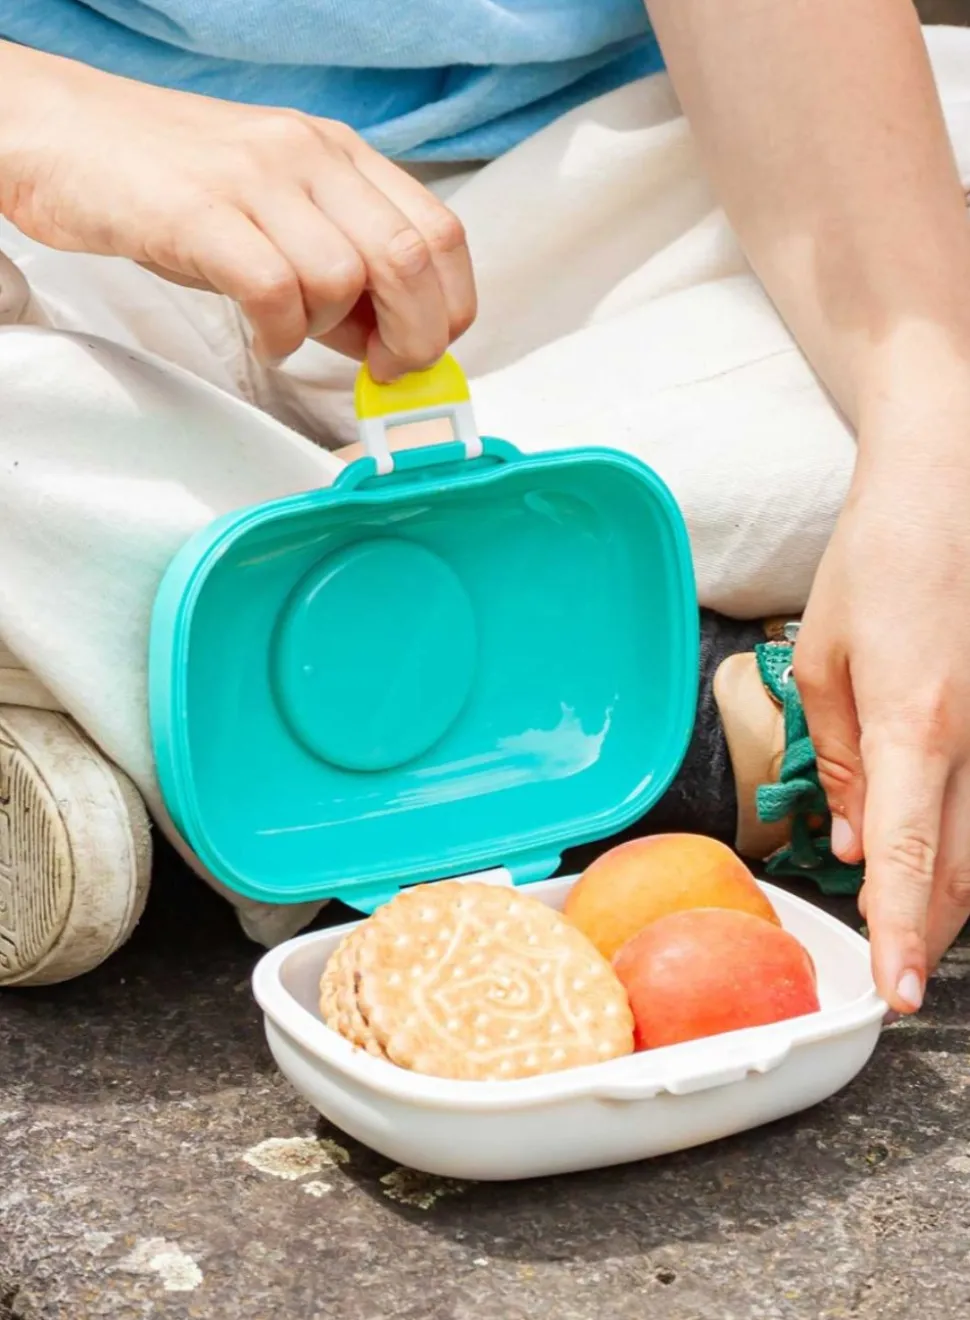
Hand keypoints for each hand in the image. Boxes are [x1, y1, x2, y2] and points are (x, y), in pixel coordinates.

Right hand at [0, 44, 474, 377]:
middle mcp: (311, 156)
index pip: (440, 233)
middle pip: (409, 259)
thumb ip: (344, 277)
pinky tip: (261, 335)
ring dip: (326, 332)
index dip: (448, 308)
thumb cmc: (175, 186)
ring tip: (287, 331)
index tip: (421, 352)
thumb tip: (395, 347)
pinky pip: (275, 292)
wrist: (66, 138)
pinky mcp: (202, 212)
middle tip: (381, 371)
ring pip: (342, 279)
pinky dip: (279, 335)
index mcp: (342, 155)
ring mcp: (257, 179)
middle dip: (412, 338)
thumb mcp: (278, 217)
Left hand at [795, 393, 969, 1013]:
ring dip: (953, 894)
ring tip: (919, 929)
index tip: (895, 992)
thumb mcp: (823, 661)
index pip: (905, 855)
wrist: (949, 489)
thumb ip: (838, 761)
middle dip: (928, 928)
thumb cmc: (875, 567)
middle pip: (960, 866)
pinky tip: (948, 854)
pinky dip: (969, 841)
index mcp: (913, 724)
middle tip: (899, 974)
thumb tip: (850, 844)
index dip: (900, 931)